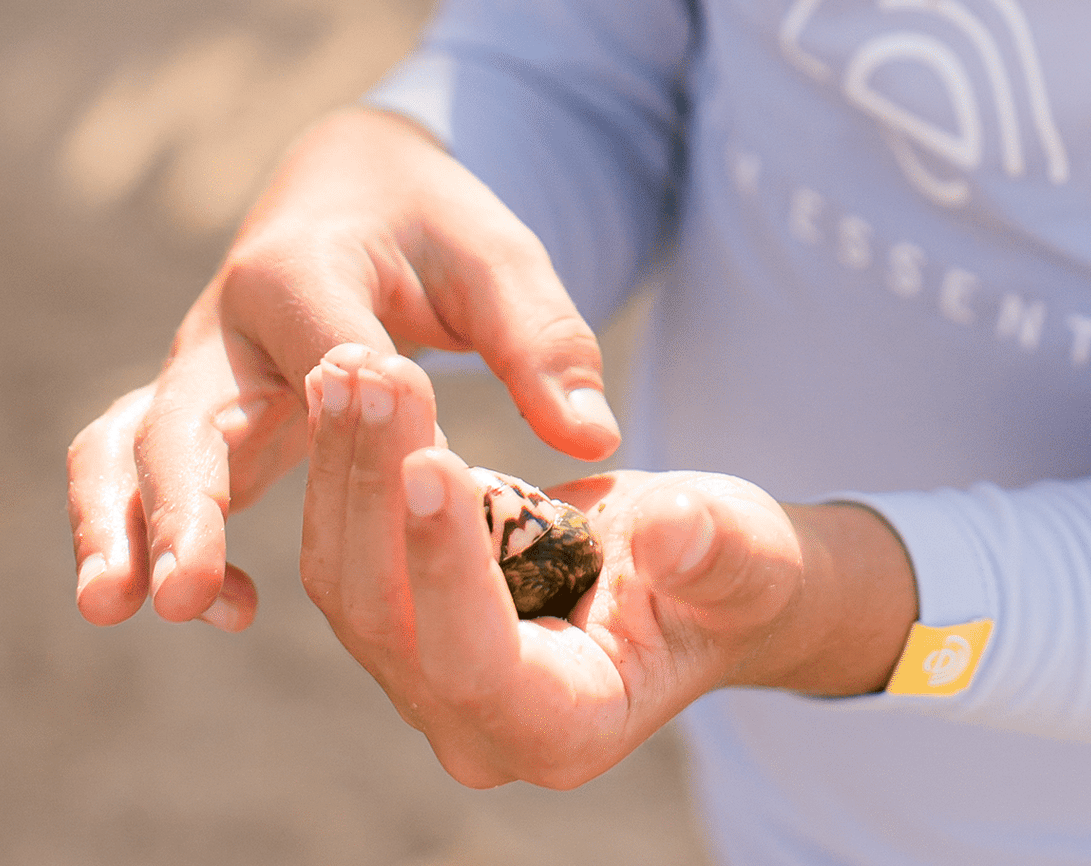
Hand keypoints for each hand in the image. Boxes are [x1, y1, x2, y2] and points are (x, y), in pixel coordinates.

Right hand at [67, 106, 621, 633]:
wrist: (358, 184)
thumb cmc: (435, 225)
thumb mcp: (499, 259)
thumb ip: (545, 342)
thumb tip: (597, 438)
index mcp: (304, 269)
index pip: (320, 353)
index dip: (351, 410)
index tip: (376, 463)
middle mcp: (229, 323)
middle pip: (186, 416)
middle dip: (180, 504)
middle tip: (179, 592)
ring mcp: (201, 373)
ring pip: (128, 445)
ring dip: (121, 525)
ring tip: (119, 609)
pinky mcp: (198, 414)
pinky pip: (140, 472)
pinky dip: (144, 532)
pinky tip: (221, 607)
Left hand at [301, 345, 918, 788]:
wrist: (706, 569)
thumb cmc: (736, 567)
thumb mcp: (743, 552)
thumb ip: (710, 551)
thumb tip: (671, 533)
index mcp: (566, 728)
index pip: (476, 663)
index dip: (447, 568)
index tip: (432, 459)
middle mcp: (479, 728)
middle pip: (387, 618)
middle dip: (376, 488)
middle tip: (378, 373)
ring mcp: (432, 683)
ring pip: (349, 580)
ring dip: (347, 465)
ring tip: (351, 362)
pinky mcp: (408, 625)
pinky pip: (351, 550)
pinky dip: (347, 465)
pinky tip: (347, 381)